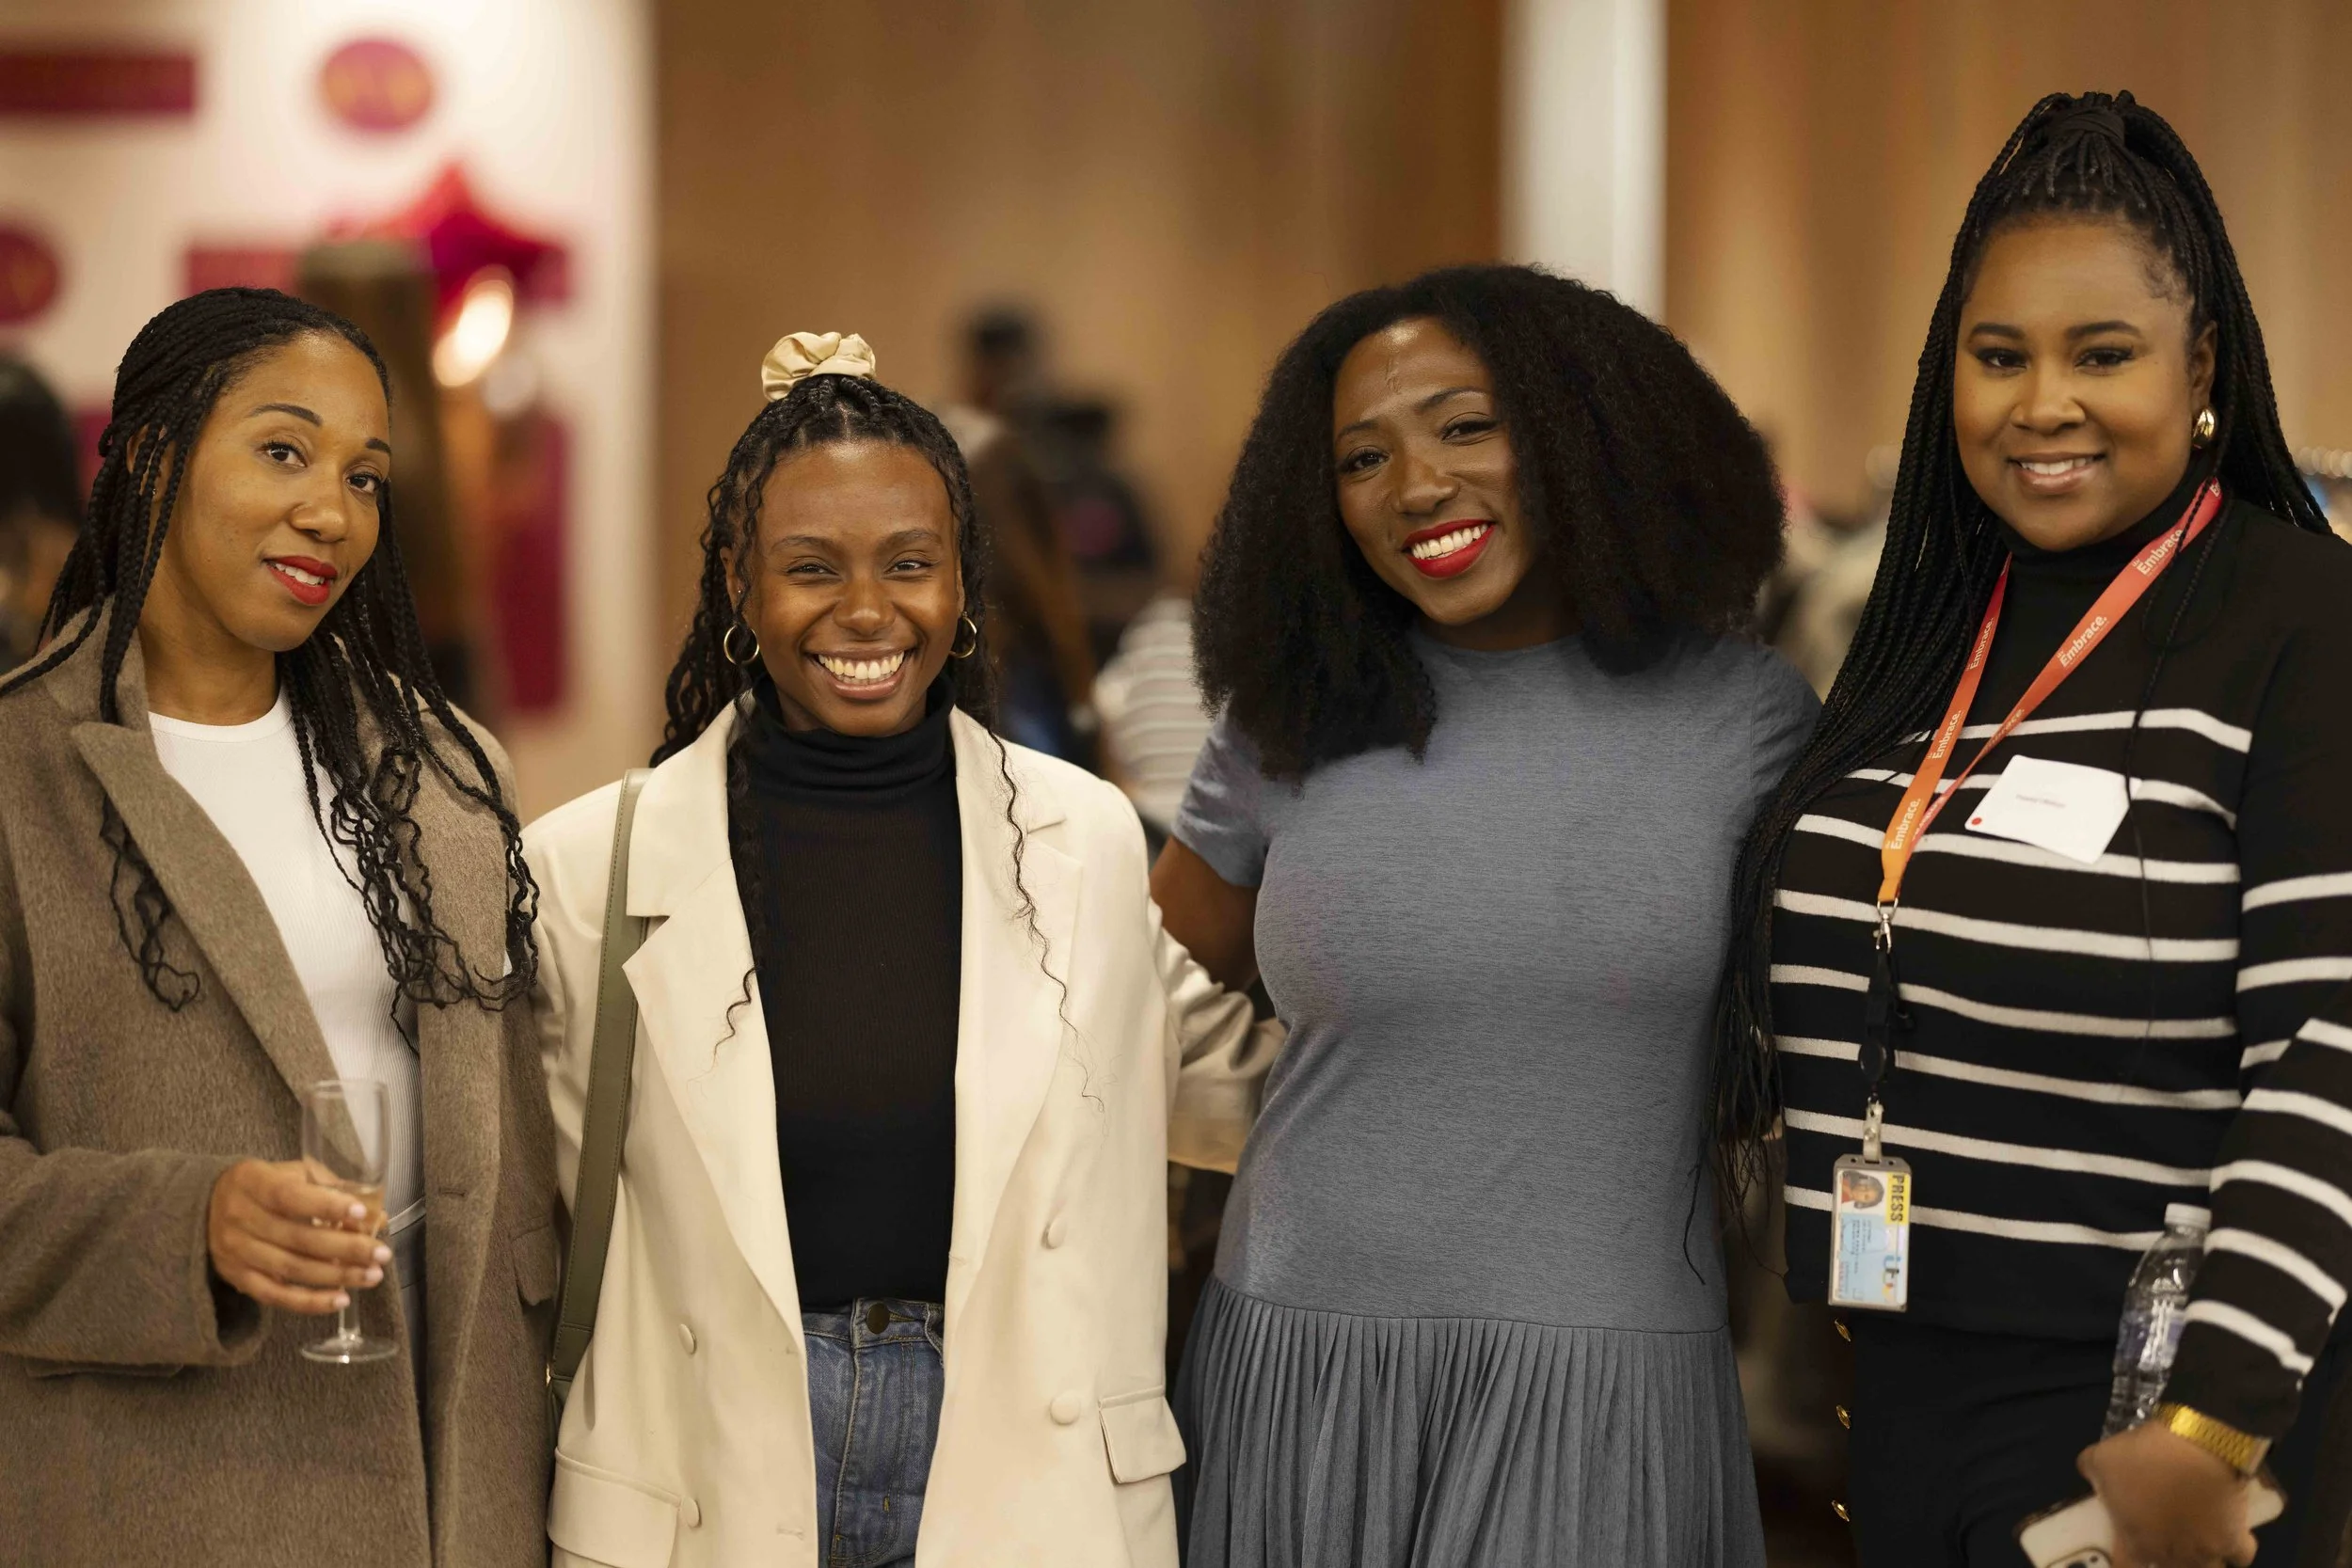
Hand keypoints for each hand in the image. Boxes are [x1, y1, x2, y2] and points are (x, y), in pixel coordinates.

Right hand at [206, 1159, 388, 1314]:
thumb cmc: (265, 1185)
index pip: (291, 1196)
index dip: (327, 1206)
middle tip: (382, 1254)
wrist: (206, 1206)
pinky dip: (309, 1301)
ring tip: (372, 1276)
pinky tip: (340, 1300)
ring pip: (291, 1269)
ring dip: (336, 1276)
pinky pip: (275, 1295)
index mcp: (253, 1182)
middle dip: (346, 1249)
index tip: (362, 1214)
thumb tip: (376, 1216)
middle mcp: (240, 1218)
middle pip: (298, 1238)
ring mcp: (236, 1251)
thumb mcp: (292, 1173)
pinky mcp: (237, 1278)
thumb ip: (332, 1189)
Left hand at [2078, 1422, 2256, 1567]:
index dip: (2127, 1561)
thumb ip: (2090, 1470)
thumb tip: (2087, 1471)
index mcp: (2136, 1542)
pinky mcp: (2236, 1539)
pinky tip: (2230, 1540)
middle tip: (2166, 1544)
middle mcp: (2172, 1555)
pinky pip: (2242, 1557)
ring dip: (2201, 1561)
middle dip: (2167, 1560)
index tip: (2130, 1552)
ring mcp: (2207, 1552)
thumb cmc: (2143, 1456)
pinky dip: (2236, 1552)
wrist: (2197, 1446)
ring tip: (2197, 1546)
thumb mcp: (2100, 1458)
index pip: (2128, 1567)